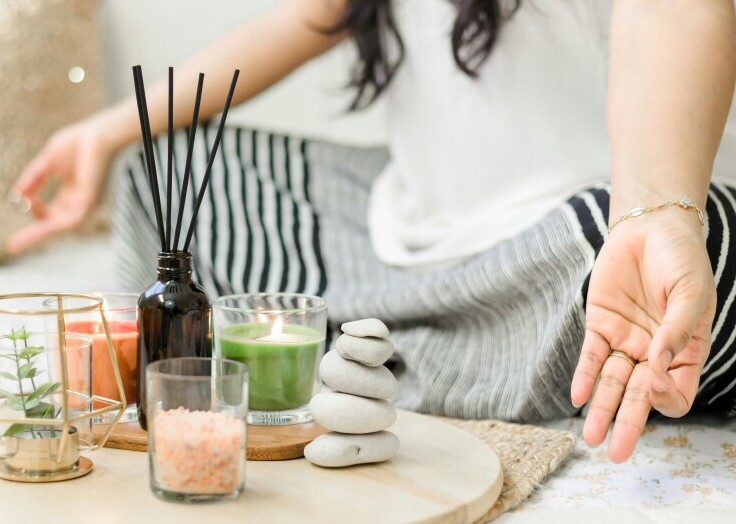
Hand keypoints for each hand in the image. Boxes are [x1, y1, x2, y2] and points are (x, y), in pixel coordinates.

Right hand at [6, 114, 120, 255]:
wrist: (98, 132)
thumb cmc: (79, 143)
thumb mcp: (48, 162)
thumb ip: (34, 178)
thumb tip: (17, 196)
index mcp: (73, 194)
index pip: (52, 213)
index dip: (35, 213)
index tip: (22, 201)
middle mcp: (80, 201)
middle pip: (55, 224)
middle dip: (34, 234)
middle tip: (12, 246)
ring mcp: (86, 202)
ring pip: (61, 226)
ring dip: (39, 234)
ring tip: (18, 244)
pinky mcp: (90, 200)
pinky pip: (71, 220)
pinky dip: (53, 226)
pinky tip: (39, 230)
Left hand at [570, 210, 715, 462]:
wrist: (651, 229)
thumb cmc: (681, 261)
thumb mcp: (691, 294)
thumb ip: (675, 332)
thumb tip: (656, 369)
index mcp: (684, 351)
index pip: (675, 392)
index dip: (665, 398)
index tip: (655, 384)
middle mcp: (653, 353)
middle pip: (638, 397)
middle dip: (627, 424)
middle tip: (614, 454)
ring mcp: (626, 340)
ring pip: (611, 383)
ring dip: (600, 408)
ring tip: (590, 437)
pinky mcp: (601, 324)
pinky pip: (591, 356)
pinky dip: (584, 375)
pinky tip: (577, 397)